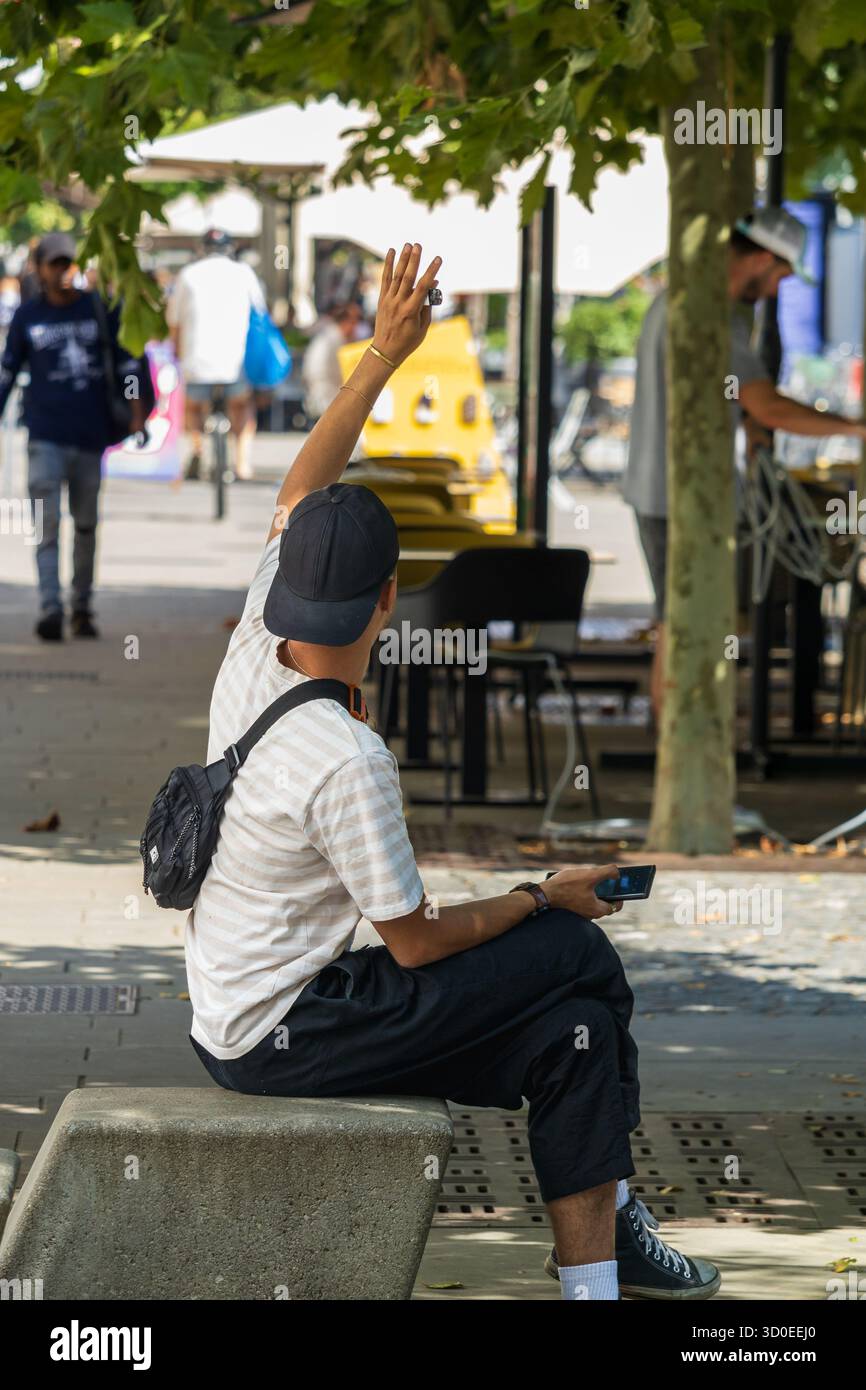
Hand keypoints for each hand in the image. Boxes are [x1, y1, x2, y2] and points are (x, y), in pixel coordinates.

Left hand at [372, 243, 441, 366]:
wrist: (386, 350)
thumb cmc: (408, 341)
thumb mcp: (423, 327)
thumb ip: (427, 305)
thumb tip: (433, 284)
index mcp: (411, 311)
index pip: (423, 287)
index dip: (431, 272)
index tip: (438, 259)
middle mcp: (399, 303)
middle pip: (407, 277)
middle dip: (414, 260)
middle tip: (418, 245)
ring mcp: (389, 300)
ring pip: (396, 276)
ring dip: (403, 259)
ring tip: (408, 245)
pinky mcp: (382, 299)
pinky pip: (385, 279)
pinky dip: (387, 265)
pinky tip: (391, 252)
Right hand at [543, 864, 623, 919]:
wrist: (544, 894)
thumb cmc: (567, 886)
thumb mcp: (590, 875)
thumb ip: (607, 872)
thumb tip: (617, 873)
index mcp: (597, 910)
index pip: (615, 906)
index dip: (620, 897)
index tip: (620, 888)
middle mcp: (589, 914)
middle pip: (604, 904)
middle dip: (607, 893)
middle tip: (607, 882)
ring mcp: (580, 913)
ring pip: (593, 903)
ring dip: (595, 892)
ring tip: (591, 879)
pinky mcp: (571, 909)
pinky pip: (583, 902)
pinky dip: (585, 894)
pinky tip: (578, 883)